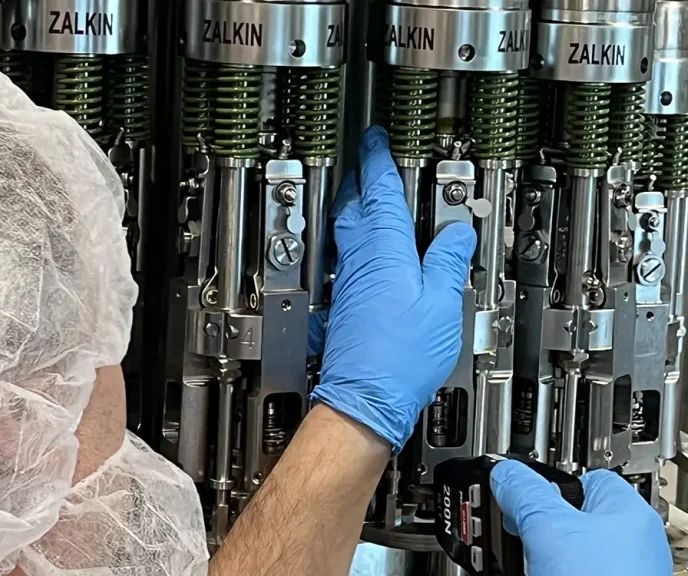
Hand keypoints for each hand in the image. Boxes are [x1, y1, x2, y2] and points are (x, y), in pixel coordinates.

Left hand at [309, 126, 475, 453]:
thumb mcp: (441, 304)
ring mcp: (349, 282)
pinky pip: (350, 256)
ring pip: (348, 229)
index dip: (377, 161)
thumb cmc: (398, 358)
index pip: (379, 192)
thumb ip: (447, 262)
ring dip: (357, 206)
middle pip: (353, 205)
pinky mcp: (346, 303)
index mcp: (384, 251)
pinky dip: (360, 239)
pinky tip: (371, 248)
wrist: (364, 396)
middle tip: (368, 161)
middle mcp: (360, 261)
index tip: (376, 140)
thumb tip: (456, 233)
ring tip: (369, 195)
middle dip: (359, 178)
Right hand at [491, 459, 671, 575]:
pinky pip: (559, 574)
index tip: (518, 484)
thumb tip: (507, 474)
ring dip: (532, 553)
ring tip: (510, 557)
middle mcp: (627, 547)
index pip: (584, 478)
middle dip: (533, 521)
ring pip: (560, 552)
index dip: (547, 479)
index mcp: (627, 515)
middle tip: (508, 525)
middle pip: (567, 517)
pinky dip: (540, 572)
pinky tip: (522, 573)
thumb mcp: (548, 528)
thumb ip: (526, 494)